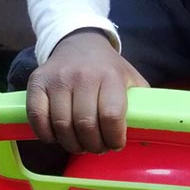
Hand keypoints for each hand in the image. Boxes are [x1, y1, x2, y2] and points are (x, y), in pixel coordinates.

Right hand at [26, 29, 148, 153]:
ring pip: (61, 125)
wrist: (79, 42)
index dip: (114, 138)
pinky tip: (57, 136)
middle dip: (93, 146)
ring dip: (72, 144)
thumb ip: (141, 103)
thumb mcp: (130, 78)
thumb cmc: (108, 68)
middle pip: (85, 125)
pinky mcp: (37, 82)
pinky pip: (37, 117)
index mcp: (111, 76)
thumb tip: (152, 132)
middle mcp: (83, 76)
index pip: (111, 116)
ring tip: (80, 144)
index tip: (116, 144)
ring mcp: (58, 79)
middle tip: (97, 147)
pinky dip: (47, 134)